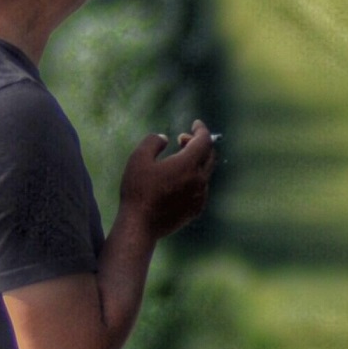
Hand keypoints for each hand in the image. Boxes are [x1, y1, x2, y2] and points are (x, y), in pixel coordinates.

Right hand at [121, 122, 215, 240]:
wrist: (140, 225)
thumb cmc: (138, 190)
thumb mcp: (138, 158)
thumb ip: (153, 141)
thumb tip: (165, 138)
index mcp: (187, 165)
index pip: (204, 141)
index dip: (201, 129)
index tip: (195, 123)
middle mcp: (199, 181)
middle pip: (209, 155)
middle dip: (198, 143)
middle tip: (183, 140)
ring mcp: (199, 197)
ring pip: (205, 173)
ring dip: (196, 161)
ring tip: (178, 159)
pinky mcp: (196, 210)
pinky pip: (201, 188)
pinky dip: (195, 178)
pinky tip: (180, 180)